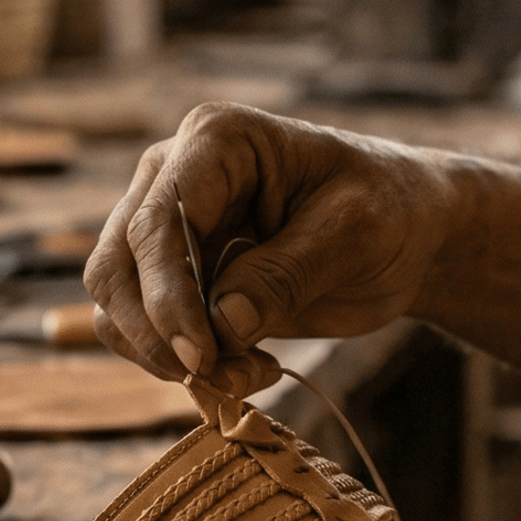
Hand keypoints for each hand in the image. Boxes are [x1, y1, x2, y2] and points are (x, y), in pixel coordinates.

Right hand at [84, 105, 459, 396]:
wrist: (404, 233)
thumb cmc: (388, 212)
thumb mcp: (355, 234)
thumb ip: (288, 274)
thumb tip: (224, 322)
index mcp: (216, 141)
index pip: (158, 223)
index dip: (168, 296)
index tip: (202, 356)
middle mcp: (173, 176)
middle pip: (116, 265)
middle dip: (159, 335)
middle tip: (223, 378)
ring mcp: (165, 227)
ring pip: (116, 303)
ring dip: (166, 356)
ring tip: (248, 377)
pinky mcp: (174, 275)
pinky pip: (139, 328)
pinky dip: (177, 362)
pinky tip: (243, 368)